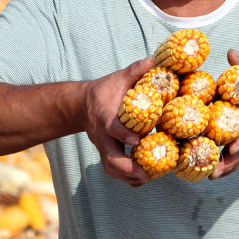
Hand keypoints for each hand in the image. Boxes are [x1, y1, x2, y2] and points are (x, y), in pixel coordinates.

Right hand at [82, 55, 155, 185]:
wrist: (82, 105)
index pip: (112, 128)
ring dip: (128, 177)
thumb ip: (136, 70)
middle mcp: (102, 136)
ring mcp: (102, 147)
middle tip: (147, 173)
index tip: (138, 140)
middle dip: (128, 168)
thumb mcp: (119, 77)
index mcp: (104, 116)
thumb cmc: (105, 90)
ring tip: (147, 179)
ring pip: (111, 168)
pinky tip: (142, 180)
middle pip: (110, 157)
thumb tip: (156, 58)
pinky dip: (126, 178)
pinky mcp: (106, 154)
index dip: (123, 135)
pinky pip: (113, 170)